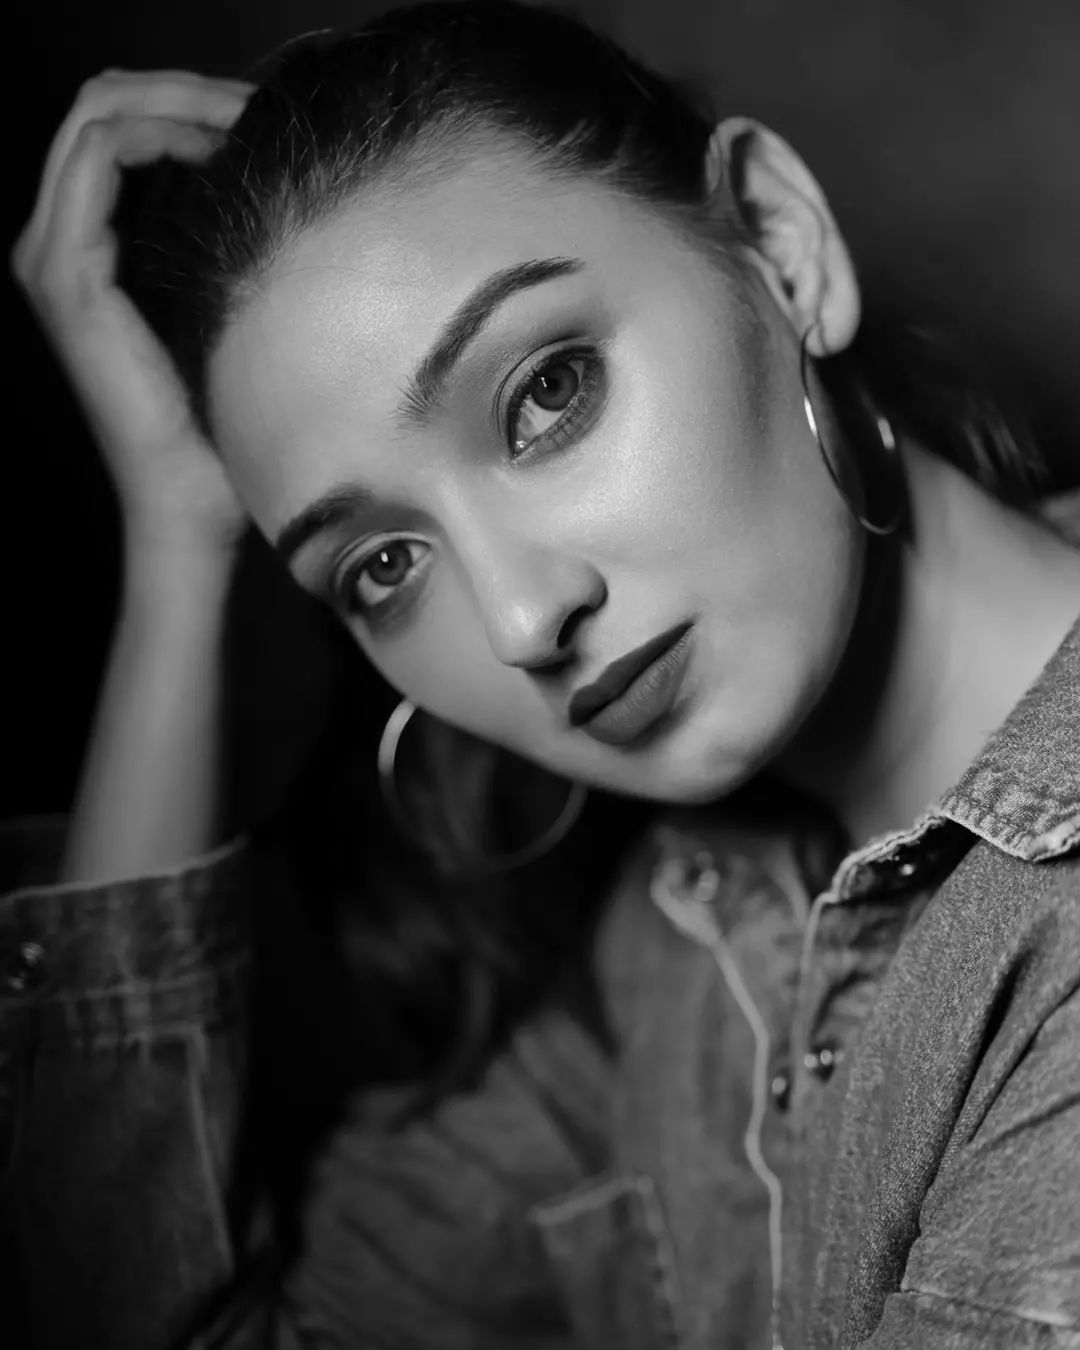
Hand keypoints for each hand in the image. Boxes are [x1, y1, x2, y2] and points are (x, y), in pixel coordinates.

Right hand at [12, 70, 253, 557]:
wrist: (192, 503)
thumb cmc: (219, 426)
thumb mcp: (223, 314)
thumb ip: (217, 243)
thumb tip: (270, 178)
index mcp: (87, 250)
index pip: (118, 128)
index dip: (187, 101)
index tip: (262, 117)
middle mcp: (56, 244)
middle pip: (100, 105)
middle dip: (184, 86)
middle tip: (260, 101)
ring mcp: (53, 257)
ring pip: (96, 114)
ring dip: (178, 98)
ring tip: (249, 116)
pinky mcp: (70, 276)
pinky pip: (102, 156)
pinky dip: (163, 130)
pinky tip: (223, 147)